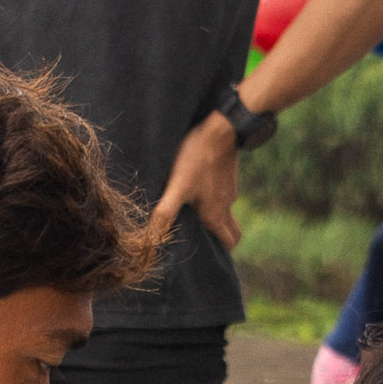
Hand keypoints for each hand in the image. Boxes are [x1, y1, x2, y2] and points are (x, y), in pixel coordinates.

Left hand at [149, 112, 243, 250]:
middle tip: (202, 240)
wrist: (221, 127)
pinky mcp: (227, 175)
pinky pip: (222, 195)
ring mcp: (229, 189)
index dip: (220, 253)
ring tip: (192, 215)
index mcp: (216, 215)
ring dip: (214, 218)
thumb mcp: (177, 187)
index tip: (206, 255)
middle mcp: (226, 205)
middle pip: (231, 231)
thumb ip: (165, 214)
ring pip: (226, 212)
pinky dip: (213, 199)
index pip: (228, 243)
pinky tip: (196, 190)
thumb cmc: (198, 158)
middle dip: (221, 240)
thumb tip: (151, 240)